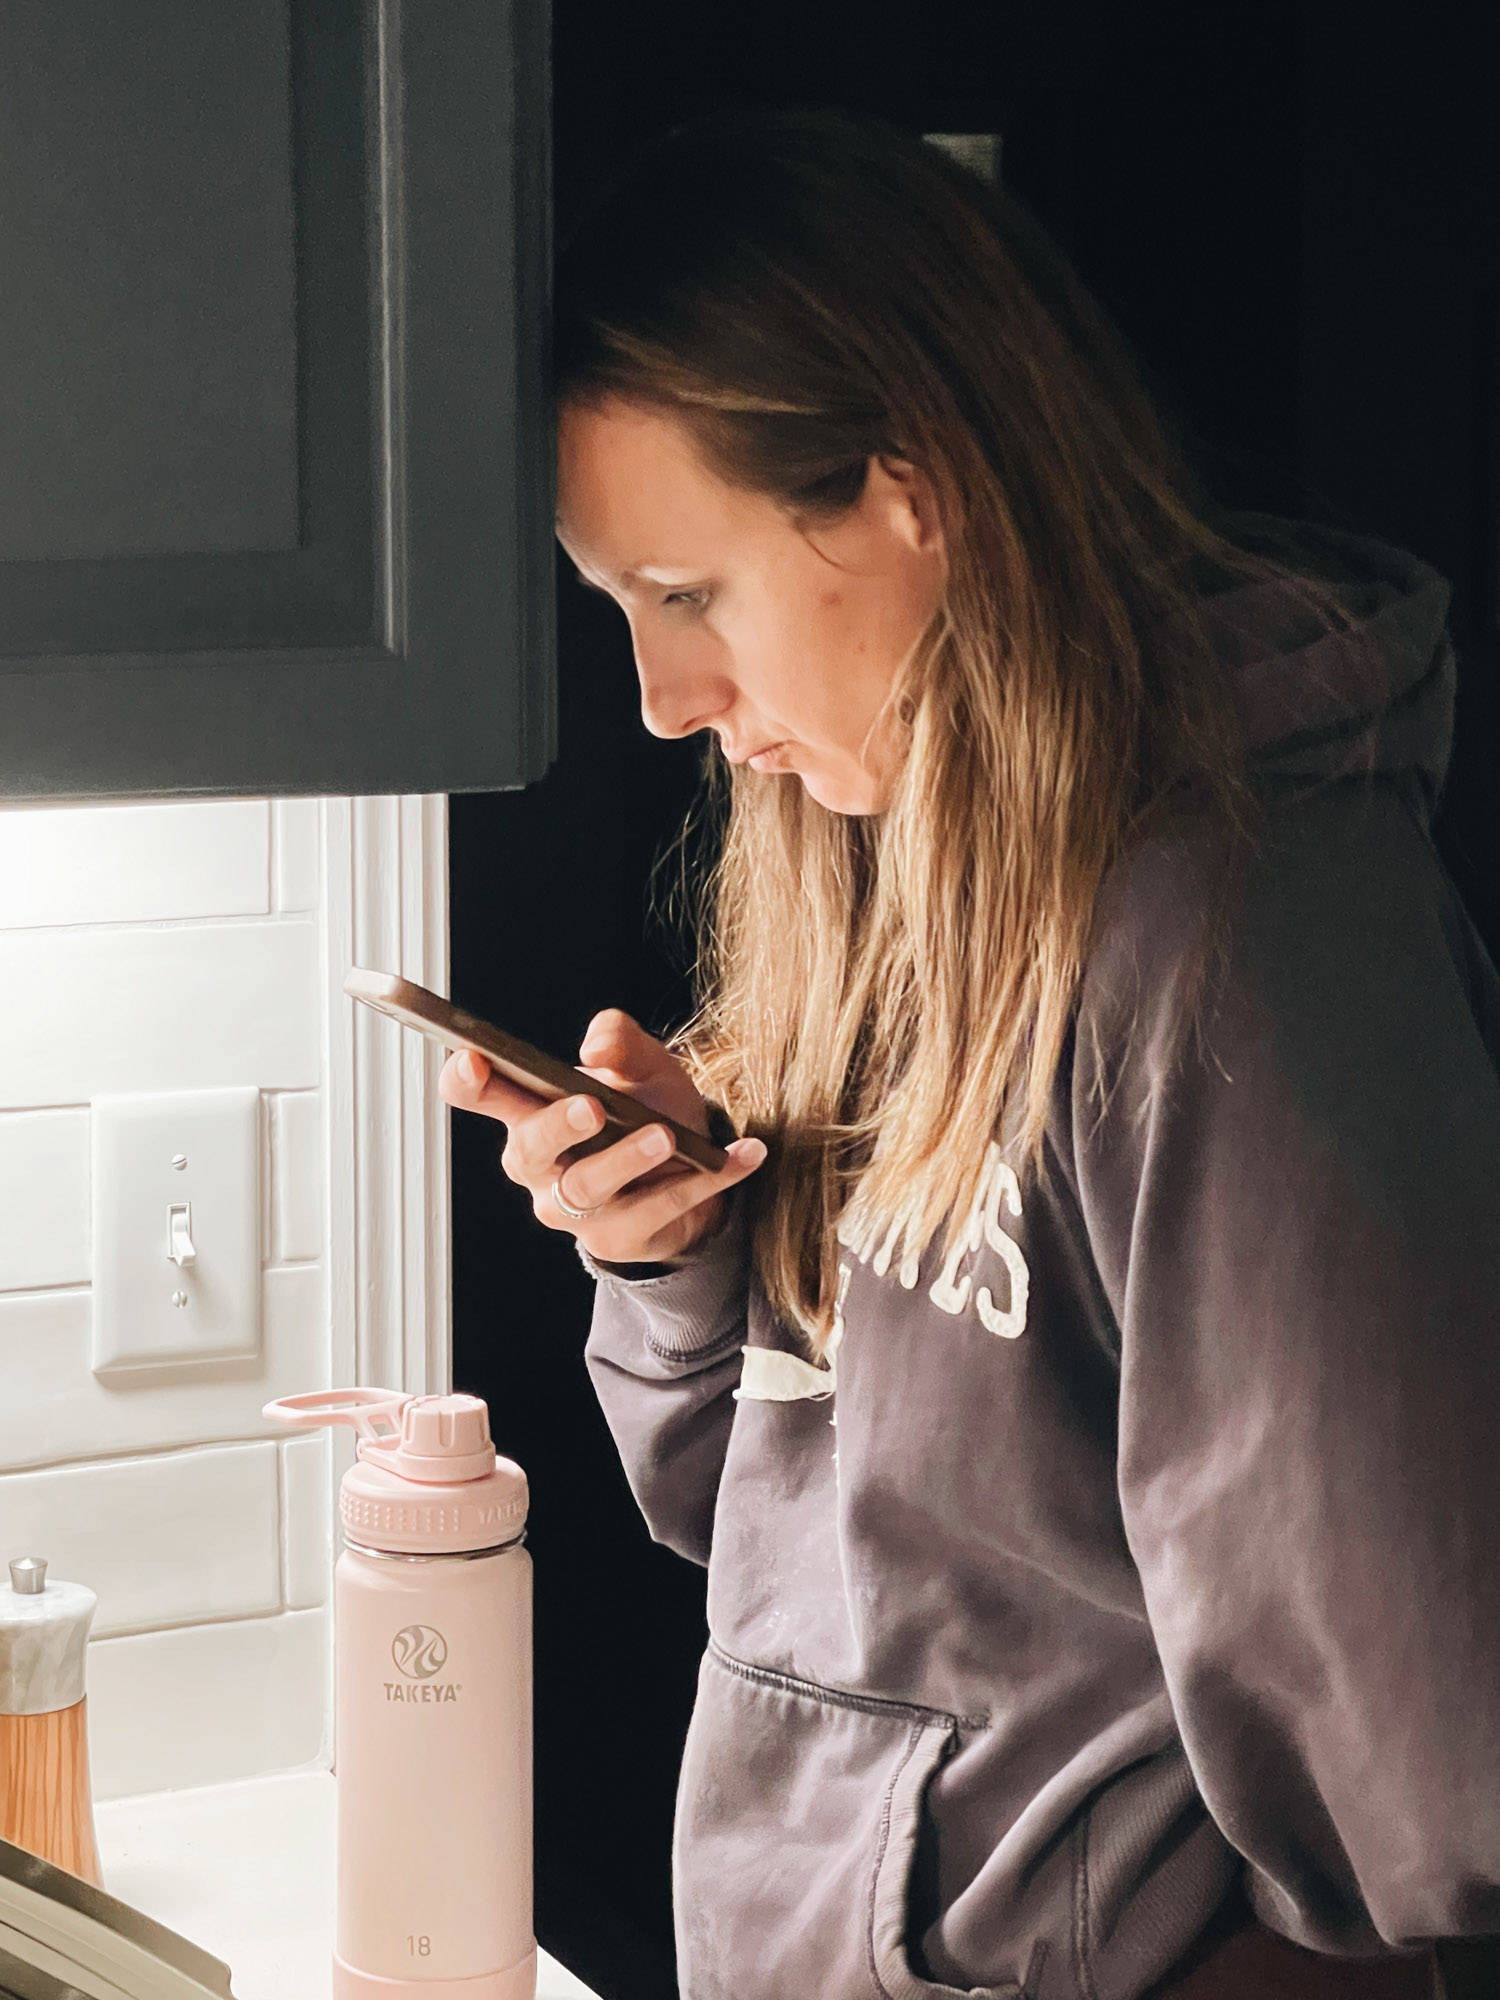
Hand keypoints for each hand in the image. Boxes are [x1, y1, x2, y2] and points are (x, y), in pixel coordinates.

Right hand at [437, 1007, 765, 1266]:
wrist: (692, 1167)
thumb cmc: (647, 1107)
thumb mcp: (641, 1066)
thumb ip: (621, 1042)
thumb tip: (598, 1044)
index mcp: (529, 1112)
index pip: (479, 1095)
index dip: (467, 1081)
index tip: (473, 1060)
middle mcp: (540, 1166)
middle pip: (531, 1149)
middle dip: (557, 1126)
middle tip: (590, 1106)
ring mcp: (575, 1209)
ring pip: (590, 1188)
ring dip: (629, 1159)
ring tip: (667, 1137)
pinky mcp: (620, 1238)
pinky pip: (659, 1209)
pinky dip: (705, 1180)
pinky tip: (744, 1155)